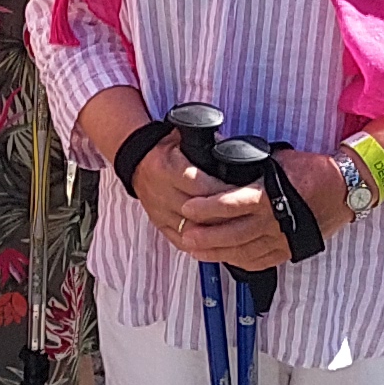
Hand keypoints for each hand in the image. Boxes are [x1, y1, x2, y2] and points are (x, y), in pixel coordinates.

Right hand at [130, 145, 290, 274]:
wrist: (136, 160)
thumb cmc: (164, 148)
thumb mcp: (183, 137)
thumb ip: (208, 146)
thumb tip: (237, 154)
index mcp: (167, 169)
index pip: (199, 185)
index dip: (222, 193)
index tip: (241, 194)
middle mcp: (161, 193)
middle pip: (197, 212)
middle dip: (224, 215)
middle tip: (247, 216)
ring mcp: (159, 212)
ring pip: (191, 231)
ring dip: (215, 233)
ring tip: (238, 233)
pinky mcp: (159, 224)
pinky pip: (181, 242)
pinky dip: (200, 246)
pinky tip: (218, 246)